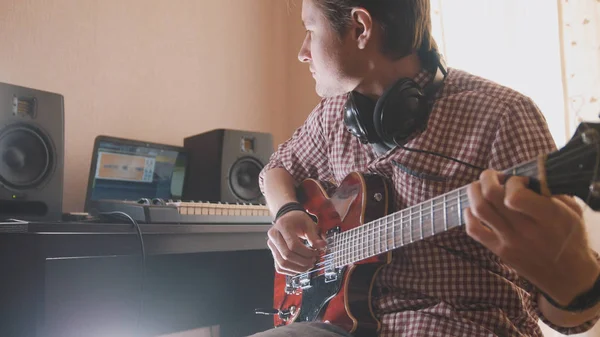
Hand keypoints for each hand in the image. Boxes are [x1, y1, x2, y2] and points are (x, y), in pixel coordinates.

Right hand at [267, 210, 326, 275]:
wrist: (288, 218)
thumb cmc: (298, 220)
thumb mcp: (308, 224)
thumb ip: (314, 236)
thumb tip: (322, 246)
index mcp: (282, 225)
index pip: (293, 245)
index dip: (306, 252)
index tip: (315, 253)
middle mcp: (274, 235)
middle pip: (287, 256)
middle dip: (303, 262)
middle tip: (313, 261)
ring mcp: (272, 245)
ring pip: (282, 264)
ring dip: (297, 268)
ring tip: (308, 265)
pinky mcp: (273, 253)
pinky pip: (279, 267)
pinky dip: (291, 271)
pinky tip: (300, 267)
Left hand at [465, 169, 599, 304]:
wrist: (569, 277)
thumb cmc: (571, 238)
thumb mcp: (572, 211)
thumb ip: (550, 191)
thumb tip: (526, 176)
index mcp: (548, 217)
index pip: (515, 195)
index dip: (512, 181)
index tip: (519, 181)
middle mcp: (526, 230)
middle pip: (491, 196)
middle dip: (487, 178)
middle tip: (492, 176)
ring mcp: (509, 241)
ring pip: (479, 209)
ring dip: (474, 192)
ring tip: (479, 186)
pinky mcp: (499, 251)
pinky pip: (474, 230)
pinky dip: (468, 215)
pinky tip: (473, 208)